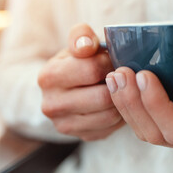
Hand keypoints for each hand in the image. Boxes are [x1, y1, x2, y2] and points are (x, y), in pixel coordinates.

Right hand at [38, 24, 123, 140]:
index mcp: (49, 77)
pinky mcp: (82, 136)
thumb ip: (81, 36)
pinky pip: (112, 127)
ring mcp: (66, 125)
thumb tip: (87, 46)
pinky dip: (121, 114)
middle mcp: (52, 105)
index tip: (112, 59)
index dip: (109, 62)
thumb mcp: (76, 43)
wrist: (65, 88)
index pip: (92, 69)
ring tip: (122, 88)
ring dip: (122, 100)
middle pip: (103, 97)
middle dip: (118, 84)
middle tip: (123, 76)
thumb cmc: (77, 61)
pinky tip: (118, 101)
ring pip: (110, 115)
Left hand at [106, 52, 172, 152]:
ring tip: (115, 76)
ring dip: (125, 104)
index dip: (157, 105)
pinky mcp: (172, 120)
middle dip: (133, 104)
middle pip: (156, 133)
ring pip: (145, 130)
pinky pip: (144, 120)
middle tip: (120, 74)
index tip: (145, 74)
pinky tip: (119, 83)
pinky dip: (128, 103)